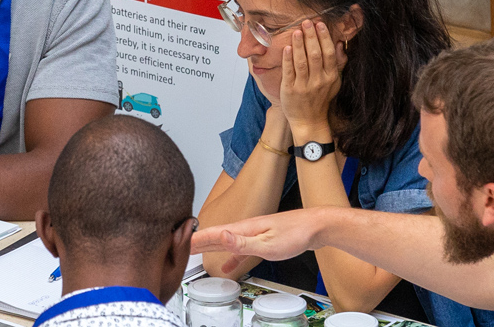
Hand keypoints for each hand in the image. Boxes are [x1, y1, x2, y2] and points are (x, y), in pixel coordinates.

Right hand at [189, 209, 324, 269]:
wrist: (316, 226)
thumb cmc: (296, 233)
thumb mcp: (268, 244)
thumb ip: (242, 243)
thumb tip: (220, 237)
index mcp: (243, 229)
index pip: (212, 233)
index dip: (194, 238)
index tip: (178, 242)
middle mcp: (245, 229)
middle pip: (214, 236)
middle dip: (196, 242)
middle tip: (177, 246)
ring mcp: (253, 234)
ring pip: (225, 243)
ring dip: (209, 248)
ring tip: (194, 253)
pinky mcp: (261, 240)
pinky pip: (239, 250)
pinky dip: (230, 259)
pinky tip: (227, 267)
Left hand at [278, 20, 345, 142]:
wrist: (309, 121)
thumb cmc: (321, 99)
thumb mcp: (335, 82)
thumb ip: (338, 63)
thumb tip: (340, 44)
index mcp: (330, 77)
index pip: (328, 54)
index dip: (324, 38)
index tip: (319, 24)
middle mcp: (318, 81)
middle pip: (315, 55)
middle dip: (311, 37)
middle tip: (307, 22)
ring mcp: (304, 86)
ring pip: (302, 62)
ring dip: (299, 45)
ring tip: (297, 31)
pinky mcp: (290, 90)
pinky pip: (289, 72)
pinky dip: (288, 59)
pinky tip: (287, 48)